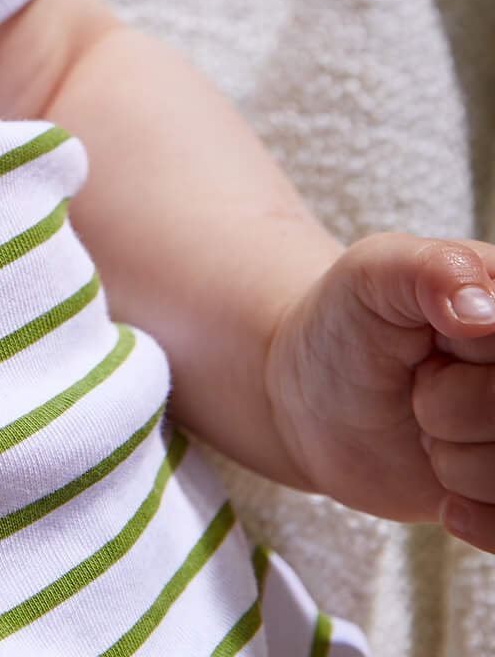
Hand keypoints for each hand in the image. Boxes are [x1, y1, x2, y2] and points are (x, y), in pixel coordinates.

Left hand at [266, 233, 494, 551]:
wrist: (313, 397)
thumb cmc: (348, 323)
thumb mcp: (372, 276)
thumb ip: (427, 269)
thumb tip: (484, 307)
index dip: (466, 353)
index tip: (439, 335)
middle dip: (451, 406)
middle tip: (420, 383)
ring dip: (457, 463)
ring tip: (428, 427)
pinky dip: (480, 521)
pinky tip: (446, 497)